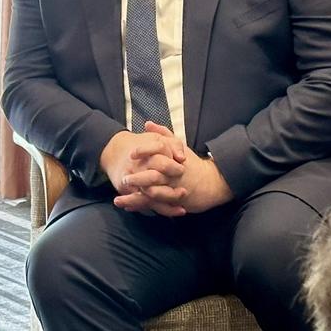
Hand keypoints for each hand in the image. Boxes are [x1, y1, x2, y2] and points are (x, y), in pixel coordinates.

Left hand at [113, 123, 233, 214]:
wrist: (211, 182)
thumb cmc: (191, 164)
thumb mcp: (179, 146)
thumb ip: (163, 134)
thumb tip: (148, 124)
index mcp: (173, 159)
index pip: (158, 152)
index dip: (144, 152)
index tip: (131, 154)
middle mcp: (173, 175)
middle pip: (154, 177)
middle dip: (138, 179)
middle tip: (123, 179)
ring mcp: (173, 190)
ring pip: (153, 194)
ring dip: (134, 198)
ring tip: (119, 199)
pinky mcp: (173, 202)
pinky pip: (155, 206)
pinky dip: (140, 207)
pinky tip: (127, 207)